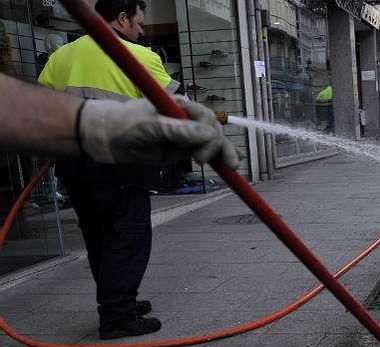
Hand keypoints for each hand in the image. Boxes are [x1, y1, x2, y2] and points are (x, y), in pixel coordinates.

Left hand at [78, 96, 238, 166]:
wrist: (107, 138)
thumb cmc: (125, 125)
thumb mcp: (151, 127)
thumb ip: (179, 130)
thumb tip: (208, 134)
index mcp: (181, 107)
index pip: (206, 119)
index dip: (210, 135)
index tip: (202, 154)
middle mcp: (187, 119)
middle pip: (214, 131)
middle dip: (217, 146)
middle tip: (206, 163)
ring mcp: (186, 135)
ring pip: (213, 142)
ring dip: (223, 152)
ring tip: (232, 166)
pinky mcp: (182, 149)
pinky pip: (206, 152)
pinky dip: (219, 156)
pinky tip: (232, 162)